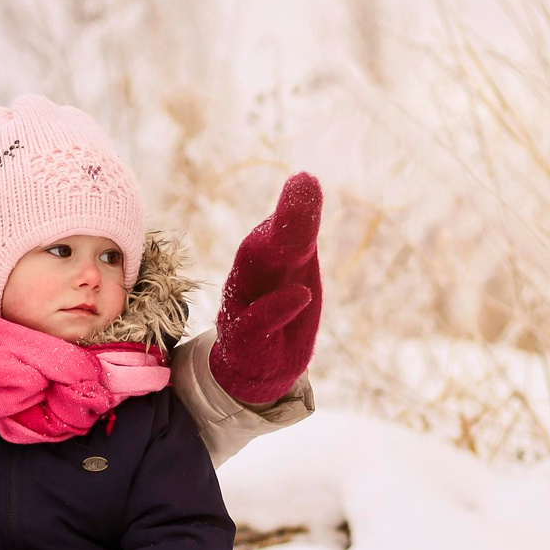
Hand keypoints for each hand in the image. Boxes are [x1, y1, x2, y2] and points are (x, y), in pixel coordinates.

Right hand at [209, 172, 322, 406]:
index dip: (294, 208)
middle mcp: (249, 277)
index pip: (279, 229)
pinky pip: (256, 322)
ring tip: (302, 237)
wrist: (259, 370)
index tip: (306, 181)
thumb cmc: (280, 312)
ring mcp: (242, 307)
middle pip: (262, 245)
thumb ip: (299, 230)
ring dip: (274, 253)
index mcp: (265, 257)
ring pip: (252, 276)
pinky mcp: (245, 340)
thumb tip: (306, 178)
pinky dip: (277, 308)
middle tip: (303, 188)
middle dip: (284, 220)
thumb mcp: (297, 269)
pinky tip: (301, 295)